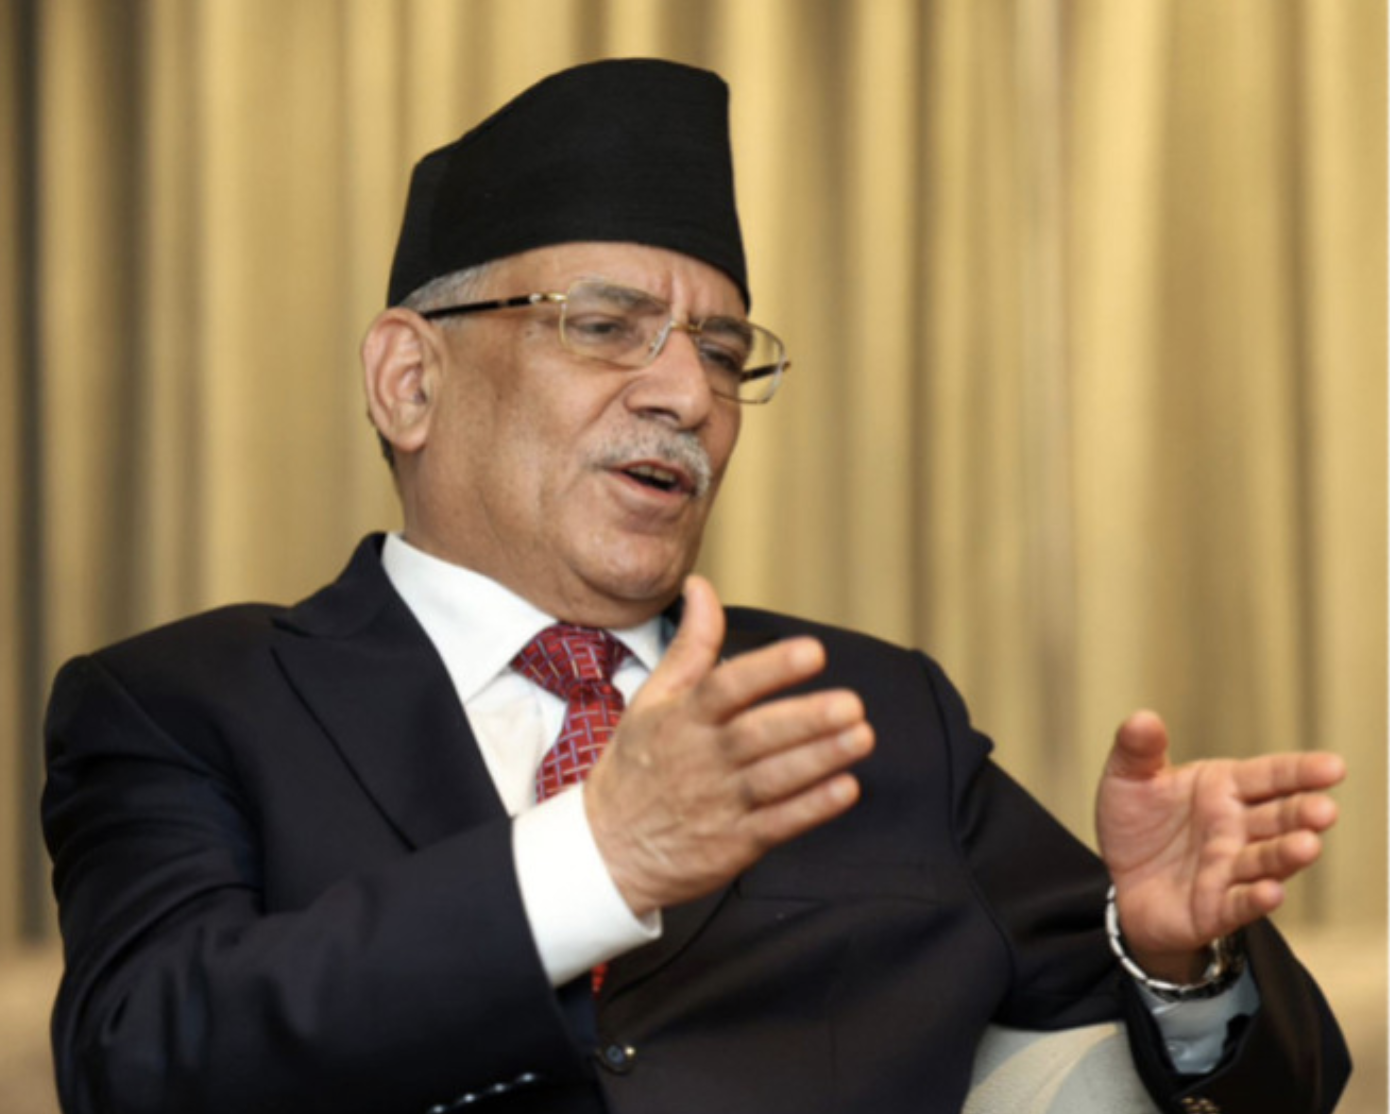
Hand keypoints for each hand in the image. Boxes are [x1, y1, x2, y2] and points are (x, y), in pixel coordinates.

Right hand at [584, 575, 874, 915]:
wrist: (609, 850)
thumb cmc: (636, 766)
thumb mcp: (651, 699)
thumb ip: (689, 646)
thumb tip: (702, 587)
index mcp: (682, 719)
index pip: (725, 687)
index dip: (769, 669)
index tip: (812, 651)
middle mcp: (701, 759)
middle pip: (757, 735)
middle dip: (806, 719)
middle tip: (852, 703)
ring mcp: (719, 804)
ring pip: (775, 778)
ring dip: (820, 758)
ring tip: (861, 736)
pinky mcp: (734, 844)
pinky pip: (778, 825)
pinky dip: (812, 808)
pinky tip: (845, 788)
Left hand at [1096, 710, 1344, 981]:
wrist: (1117, 881)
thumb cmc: (1137, 824)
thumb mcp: (1127, 779)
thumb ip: (1137, 749)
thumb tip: (1143, 719)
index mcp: (1224, 788)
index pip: (1270, 776)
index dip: (1301, 772)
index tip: (1334, 767)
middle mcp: (1237, 827)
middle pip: (1279, 818)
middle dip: (1303, 814)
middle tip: (1324, 810)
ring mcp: (1230, 868)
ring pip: (1267, 860)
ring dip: (1287, 854)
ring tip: (1306, 845)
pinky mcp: (1216, 908)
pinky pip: (1240, 903)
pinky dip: (1255, 898)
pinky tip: (1270, 891)